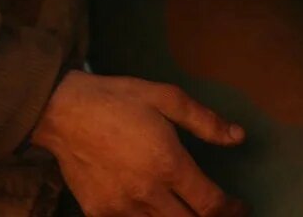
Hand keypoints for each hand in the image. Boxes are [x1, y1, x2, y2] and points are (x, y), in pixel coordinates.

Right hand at [30, 71, 246, 215]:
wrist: (62, 112)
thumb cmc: (118, 100)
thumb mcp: (166, 98)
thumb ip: (205, 121)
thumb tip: (238, 137)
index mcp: (168, 164)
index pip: (211, 204)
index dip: (232, 210)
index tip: (240, 206)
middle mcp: (147, 193)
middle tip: (220, 212)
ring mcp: (121, 208)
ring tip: (190, 210)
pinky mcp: (99, 214)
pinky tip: (155, 212)